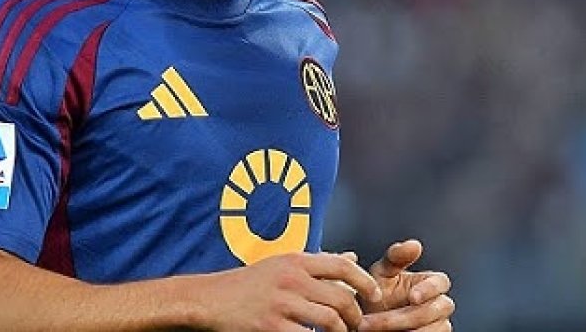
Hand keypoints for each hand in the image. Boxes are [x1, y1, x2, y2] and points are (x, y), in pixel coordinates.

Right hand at [199, 251, 383, 331]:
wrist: (210, 299)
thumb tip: (352, 259)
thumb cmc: (248, 283)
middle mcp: (291, 279)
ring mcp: (282, 304)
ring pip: (330, 321)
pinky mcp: (272, 327)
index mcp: (296, 261)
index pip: (343, 267)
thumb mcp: (282, 264)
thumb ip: (318, 263)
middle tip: (355, 326)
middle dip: (355, 317)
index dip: (365, 283)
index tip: (375, 296)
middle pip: (342, 298)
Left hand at [358, 240, 453, 331]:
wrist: (369, 323)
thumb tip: (415, 244)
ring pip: (432, 330)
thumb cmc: (377, 293)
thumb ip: (396, 257)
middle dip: (403, 317)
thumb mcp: (382, 273)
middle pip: (434, 310)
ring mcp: (439, 326)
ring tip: (372, 330)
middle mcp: (440, 305)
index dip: (429, 289)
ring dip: (404, 331)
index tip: (412, 297)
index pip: (441, 282)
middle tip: (372, 321)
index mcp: (431, 283)